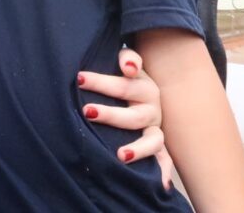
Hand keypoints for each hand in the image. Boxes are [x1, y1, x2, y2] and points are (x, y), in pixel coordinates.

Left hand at [77, 48, 173, 188]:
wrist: (142, 87)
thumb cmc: (124, 74)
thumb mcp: (126, 61)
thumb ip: (127, 58)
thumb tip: (128, 66)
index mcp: (143, 85)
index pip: (124, 84)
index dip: (102, 81)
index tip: (79, 79)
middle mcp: (151, 108)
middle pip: (134, 114)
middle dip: (110, 114)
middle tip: (87, 111)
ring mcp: (155, 128)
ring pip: (152, 140)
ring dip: (138, 149)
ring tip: (120, 155)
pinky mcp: (157, 144)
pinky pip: (164, 159)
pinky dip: (163, 171)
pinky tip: (160, 186)